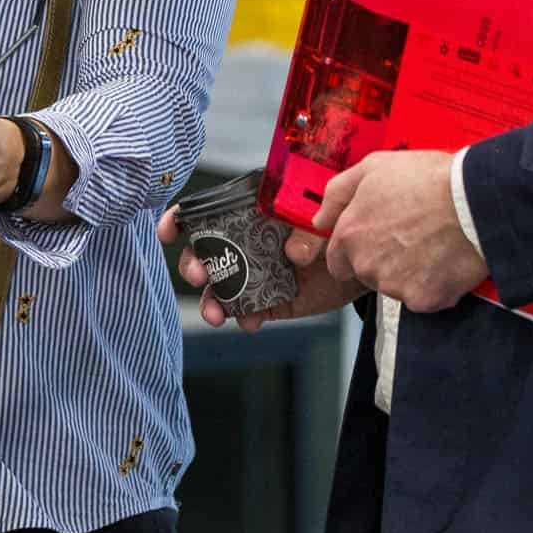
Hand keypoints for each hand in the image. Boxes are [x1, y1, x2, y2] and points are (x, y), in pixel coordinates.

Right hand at [166, 206, 362, 330]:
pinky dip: (244, 318)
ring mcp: (254, 273)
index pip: (205, 211)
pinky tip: (251, 321)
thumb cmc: (337, 224)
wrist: (363, 258)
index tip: (169, 233)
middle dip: (193, 266)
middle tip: (201, 275)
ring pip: (219, 289)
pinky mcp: (269, 300)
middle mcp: (244, 242)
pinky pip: (247, 311)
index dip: (180, 220)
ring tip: (216, 315)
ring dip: (210, 302)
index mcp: (248, 212)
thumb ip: (308, 229)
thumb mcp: (322, 216)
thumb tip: (292, 255)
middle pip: (203, 254)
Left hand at [314, 150, 488, 312]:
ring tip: (433, 244)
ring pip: (395, 288)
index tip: (382, 237)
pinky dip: (435, 286)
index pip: (338, 262)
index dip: (359, 250)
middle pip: (367, 275)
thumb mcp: (374, 168)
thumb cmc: (427, 179)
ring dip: (410, 274)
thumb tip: (319, 219)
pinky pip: (424, 299)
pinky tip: (447, 261)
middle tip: (413, 236)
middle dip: (384, 262)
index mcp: (350, 235)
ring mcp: (394, 285)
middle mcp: (366, 264)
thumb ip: (338, 194)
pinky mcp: (423, 299)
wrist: (475, 200)